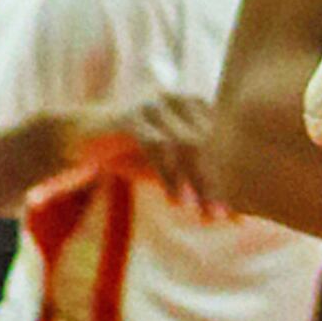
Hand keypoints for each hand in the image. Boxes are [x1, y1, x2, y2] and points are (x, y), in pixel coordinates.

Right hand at [66, 89, 228, 214]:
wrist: (78, 138)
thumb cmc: (130, 153)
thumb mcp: (167, 170)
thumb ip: (196, 185)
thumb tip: (234, 215)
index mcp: (196, 107)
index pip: (225, 142)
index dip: (235, 178)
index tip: (243, 213)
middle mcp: (179, 100)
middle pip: (210, 144)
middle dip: (220, 185)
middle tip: (227, 219)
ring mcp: (155, 105)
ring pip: (187, 145)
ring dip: (199, 184)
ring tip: (205, 217)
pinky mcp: (130, 116)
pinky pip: (156, 146)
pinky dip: (169, 176)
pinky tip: (176, 202)